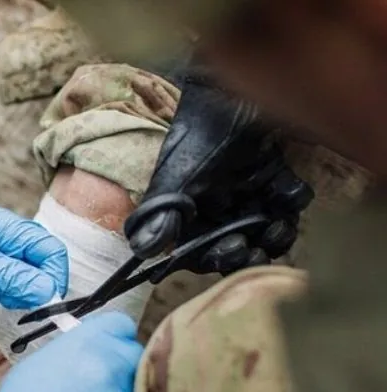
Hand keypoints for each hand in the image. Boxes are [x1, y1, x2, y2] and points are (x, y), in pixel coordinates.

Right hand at [0, 313, 142, 391]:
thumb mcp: (38, 366)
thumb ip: (74, 352)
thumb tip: (91, 351)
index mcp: (87, 345)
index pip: (121, 326)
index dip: (112, 339)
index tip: (107, 348)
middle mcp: (111, 371)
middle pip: (134, 359)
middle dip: (120, 370)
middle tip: (97, 388)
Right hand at [124, 68, 313, 273]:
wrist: (225, 89)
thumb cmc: (196, 136)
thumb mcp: (176, 178)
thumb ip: (162, 215)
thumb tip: (143, 251)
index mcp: (190, 212)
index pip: (201, 251)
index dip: (218, 259)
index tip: (235, 251)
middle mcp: (218, 207)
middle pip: (238, 245)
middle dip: (252, 251)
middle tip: (260, 245)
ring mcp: (247, 191)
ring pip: (266, 228)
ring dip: (277, 233)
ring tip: (280, 223)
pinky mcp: (273, 174)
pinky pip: (288, 199)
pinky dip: (291, 199)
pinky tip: (286, 188)